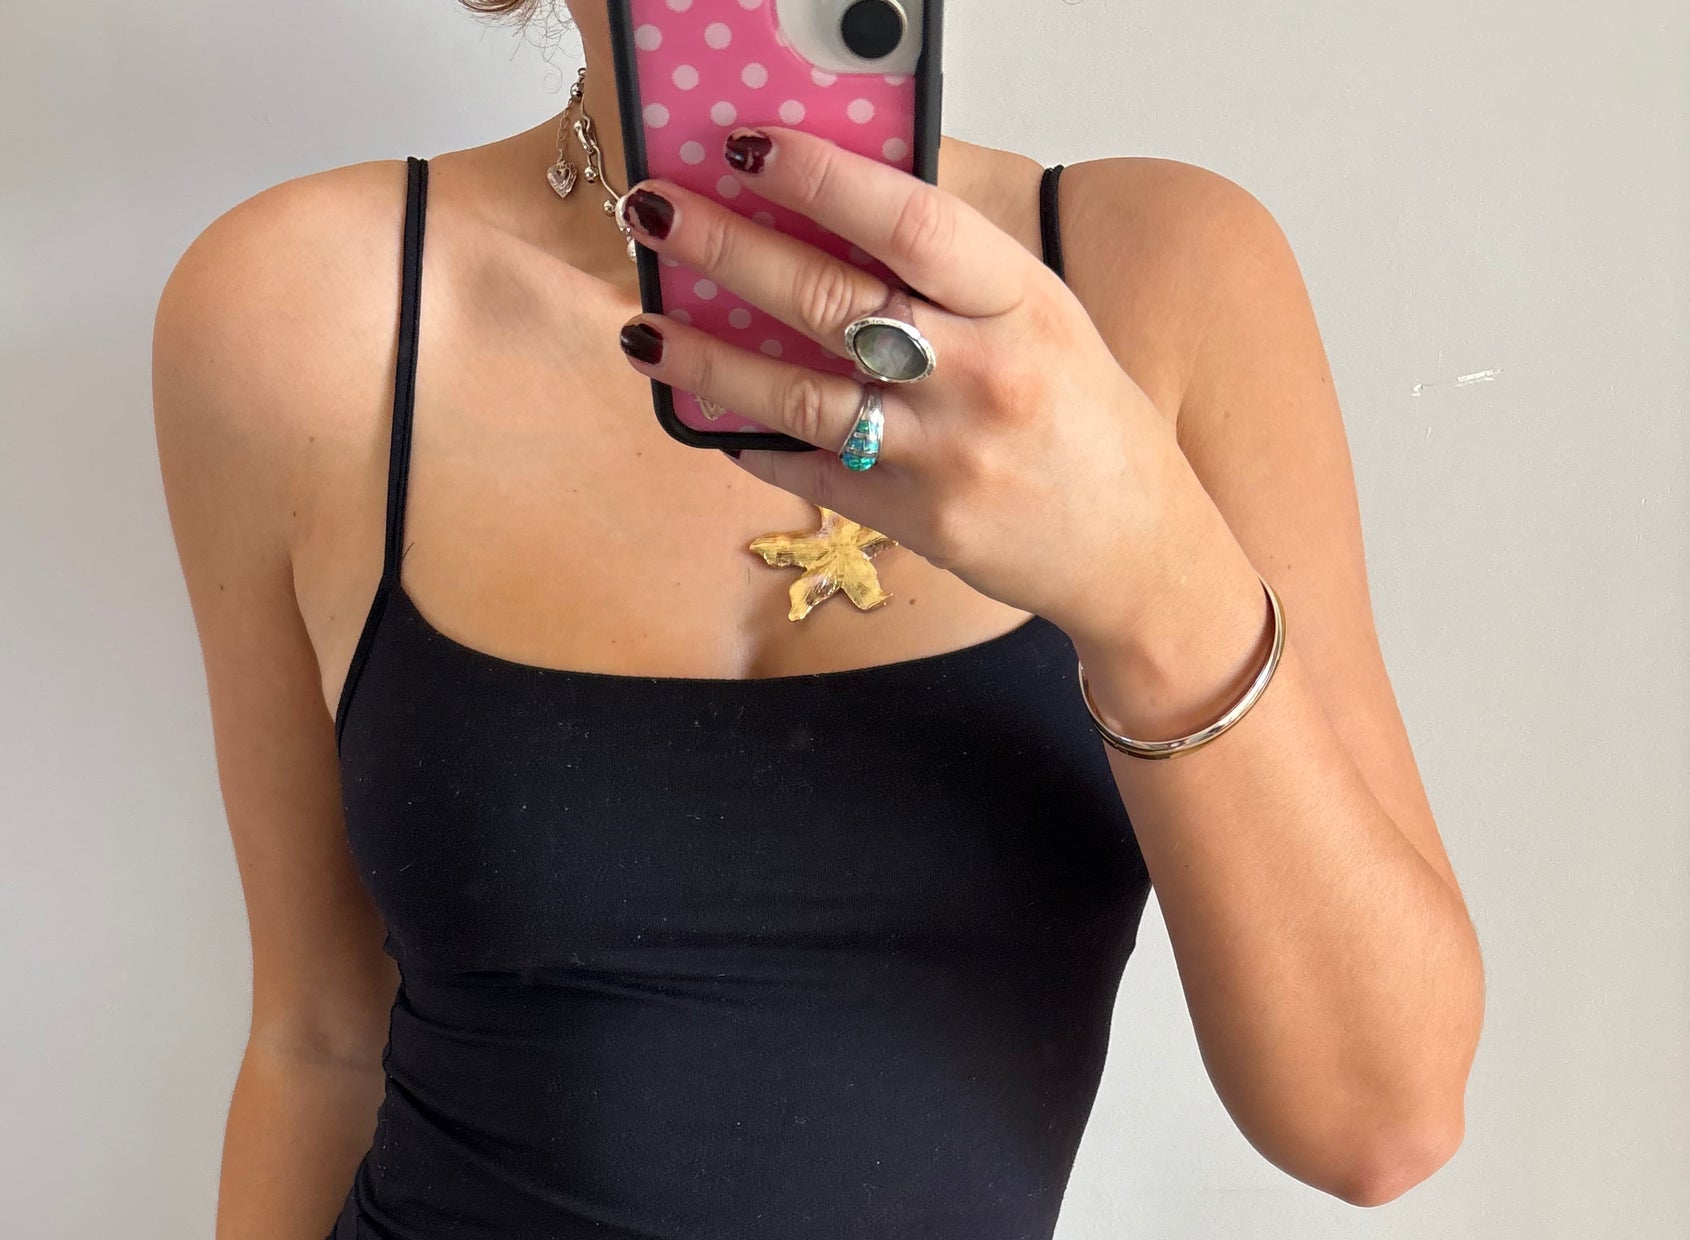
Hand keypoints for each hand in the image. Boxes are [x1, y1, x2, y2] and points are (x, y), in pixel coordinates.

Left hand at [617, 126, 1236, 659]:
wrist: (1138, 550)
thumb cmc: (1087, 421)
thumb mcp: (1047, 320)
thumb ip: (956, 275)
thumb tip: (838, 212)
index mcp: (1023, 302)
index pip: (908, 221)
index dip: (819, 177)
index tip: (747, 148)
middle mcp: (983, 376)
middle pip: (829, 298)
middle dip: (726, 250)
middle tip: (654, 216)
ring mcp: (946, 457)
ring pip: (798, 394)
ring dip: (707, 360)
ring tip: (643, 328)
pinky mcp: (919, 524)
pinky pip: (815, 472)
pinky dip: (754, 445)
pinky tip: (708, 419)